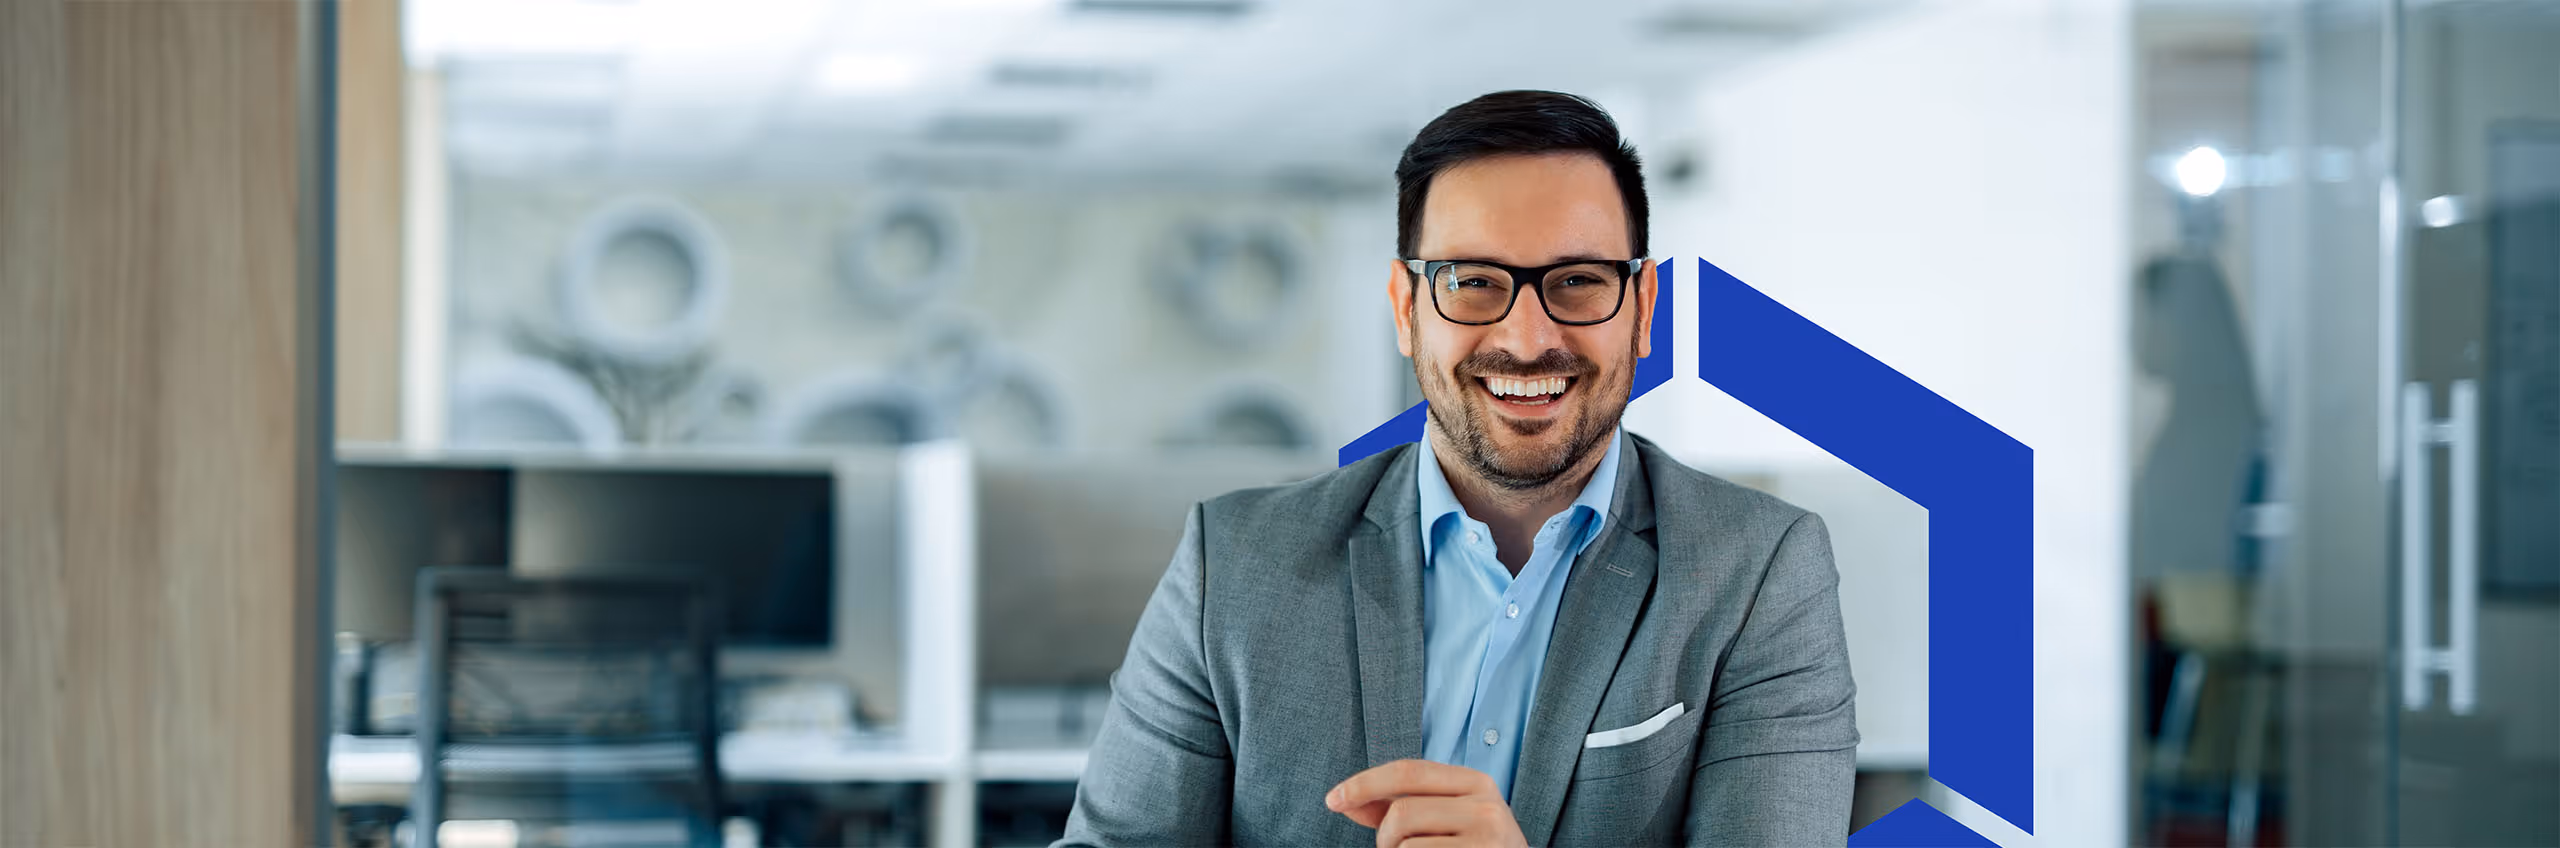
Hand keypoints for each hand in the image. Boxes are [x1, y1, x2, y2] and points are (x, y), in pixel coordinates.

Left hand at [1324, 759, 1528, 847]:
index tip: (1332, 800)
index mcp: (1477, 782)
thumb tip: (1345, 801)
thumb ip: (1399, 807)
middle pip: (1401, 812)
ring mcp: (1488, 839)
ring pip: (1406, 846)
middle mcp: (1488, 806)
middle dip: (1384, 837)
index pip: (1407, 771)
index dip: (1363, 784)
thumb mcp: (1446, 820)